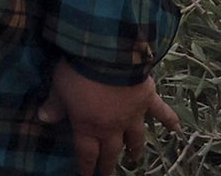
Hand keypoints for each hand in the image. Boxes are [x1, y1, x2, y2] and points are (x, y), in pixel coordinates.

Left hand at [37, 60, 179, 175]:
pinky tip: (178, 129)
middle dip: (108, 164)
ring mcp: (132, 115)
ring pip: (135, 138)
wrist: (108, 56)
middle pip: (110, 151)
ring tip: (135, 157)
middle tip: (109, 173)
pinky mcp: (147, 100)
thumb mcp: (58, 88)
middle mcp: (112, 127)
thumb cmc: (78, 73)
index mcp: (88, 126)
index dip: (86, 166)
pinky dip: (170, 120)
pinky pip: (161, 112)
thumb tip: (42, 118)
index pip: (86, 152)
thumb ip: (53, 105)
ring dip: (135, 148)